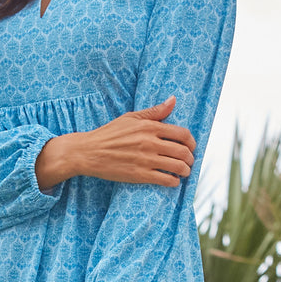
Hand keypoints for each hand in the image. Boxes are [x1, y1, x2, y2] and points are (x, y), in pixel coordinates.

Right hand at [35, 95, 195, 190]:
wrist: (88, 152)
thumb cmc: (109, 134)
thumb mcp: (130, 118)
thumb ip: (154, 111)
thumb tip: (173, 100)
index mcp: (150, 127)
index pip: (183, 134)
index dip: (192, 142)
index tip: (191, 147)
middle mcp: (150, 143)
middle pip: (184, 152)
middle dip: (191, 158)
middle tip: (189, 161)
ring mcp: (146, 159)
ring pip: (178, 167)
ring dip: (185, 171)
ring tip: (184, 172)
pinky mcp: (140, 175)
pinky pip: (166, 180)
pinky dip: (173, 182)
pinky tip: (172, 181)